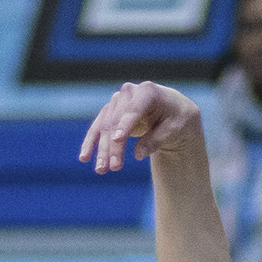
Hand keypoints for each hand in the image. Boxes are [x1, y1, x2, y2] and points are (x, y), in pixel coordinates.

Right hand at [80, 82, 200, 173]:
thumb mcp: (174, 129)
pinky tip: (84, 158)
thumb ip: (156, 139)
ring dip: (102, 149)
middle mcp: (129, 93)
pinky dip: (92, 143)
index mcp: (148, 92)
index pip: (133, 110)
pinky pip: (99, 128)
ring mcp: (118, 102)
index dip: (125, 125)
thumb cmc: (176, 119)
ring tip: (101, 170)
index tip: (118, 140)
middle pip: (116, 122)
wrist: (172, 110)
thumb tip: (138, 154)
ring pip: (105, 127)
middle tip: (115, 168)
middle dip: (114, 146)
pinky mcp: (112, 113)